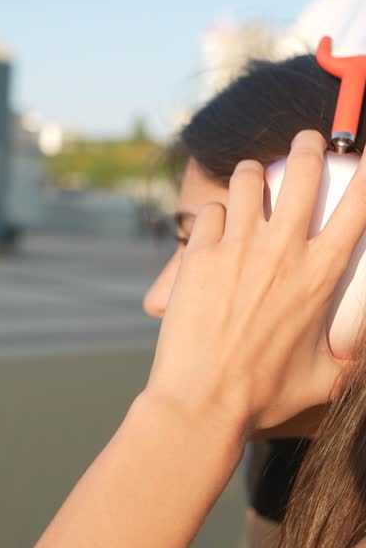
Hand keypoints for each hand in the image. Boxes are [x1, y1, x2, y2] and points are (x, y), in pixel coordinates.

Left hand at [145, 129, 365, 436]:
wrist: (202, 403)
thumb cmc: (265, 396)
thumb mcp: (325, 379)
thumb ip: (350, 358)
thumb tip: (359, 356)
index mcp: (321, 274)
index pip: (360, 204)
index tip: (363, 161)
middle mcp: (282, 250)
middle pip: (303, 167)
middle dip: (308, 146)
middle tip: (307, 144)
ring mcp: (237, 247)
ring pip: (249, 178)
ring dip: (255, 177)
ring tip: (254, 184)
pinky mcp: (198, 255)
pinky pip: (211, 212)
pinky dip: (217, 215)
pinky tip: (217, 229)